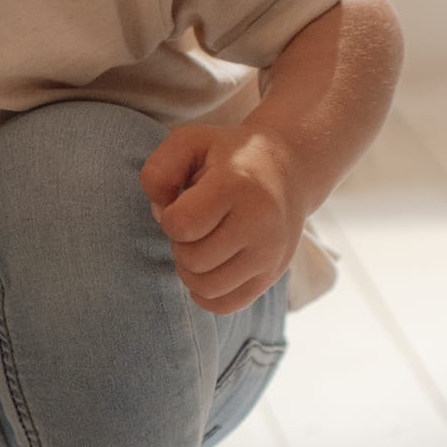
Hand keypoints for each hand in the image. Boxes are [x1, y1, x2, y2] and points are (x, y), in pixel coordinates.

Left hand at [138, 123, 306, 314]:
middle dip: (180, 243)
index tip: (182, 200)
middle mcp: (260, 223)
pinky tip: (209, 265)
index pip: (181, 225)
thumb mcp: (188, 141)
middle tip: (194, 222)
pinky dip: (206, 292)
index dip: (169, 216)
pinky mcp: (272, 276)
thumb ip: (159, 170)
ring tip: (201, 242)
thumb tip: (160, 213)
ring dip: (190, 269)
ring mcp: (271, 254)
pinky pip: (224, 305)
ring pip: (205, 288)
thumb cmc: (226, 155)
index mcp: (237, 185)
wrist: (287, 167)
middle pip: (192, 260)